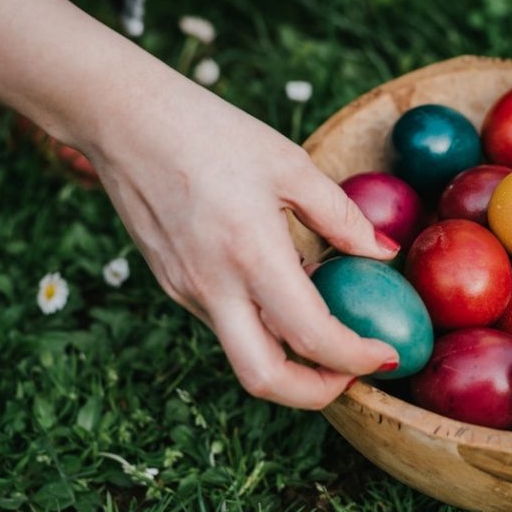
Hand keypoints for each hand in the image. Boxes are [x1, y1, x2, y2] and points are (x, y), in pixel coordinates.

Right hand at [86, 72, 400, 408]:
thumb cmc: (210, 131)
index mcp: (251, 253)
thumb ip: (342, 217)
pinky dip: (263, 324)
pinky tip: (284, 287)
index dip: (357, 358)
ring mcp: (187, 291)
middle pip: (265, 380)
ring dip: (291, 355)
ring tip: (327, 317)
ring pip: (244, 354)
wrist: (124, 119)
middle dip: (316, 393)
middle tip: (351, 373)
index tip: (387, 354)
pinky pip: (225, 323)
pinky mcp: (173, 285)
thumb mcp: (290, 164)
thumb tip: (384, 253)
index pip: (311, 337)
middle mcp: (213, 286)